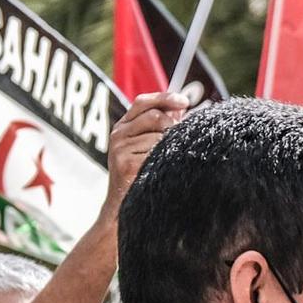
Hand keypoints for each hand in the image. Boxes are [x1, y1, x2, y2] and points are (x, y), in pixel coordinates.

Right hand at [103, 92, 187, 218]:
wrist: (122, 205)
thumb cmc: (142, 171)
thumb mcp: (147, 144)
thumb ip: (161, 124)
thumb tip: (182, 107)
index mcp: (123, 126)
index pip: (143, 102)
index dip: (165, 98)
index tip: (184, 102)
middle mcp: (118, 134)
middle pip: (154, 117)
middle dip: (173, 126)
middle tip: (179, 139)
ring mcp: (119, 149)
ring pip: (158, 137)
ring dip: (170, 147)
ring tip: (168, 159)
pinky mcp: (125, 164)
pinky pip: (156, 154)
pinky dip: (165, 159)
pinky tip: (163, 168)